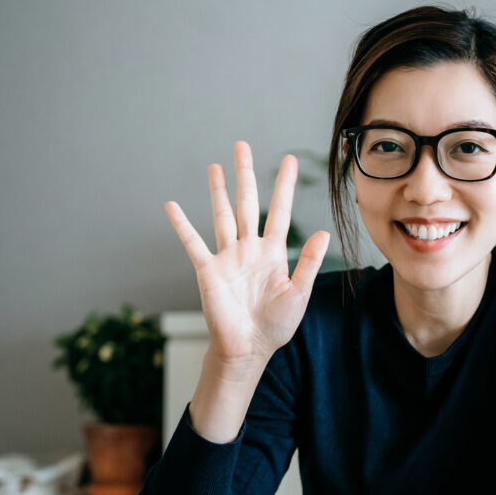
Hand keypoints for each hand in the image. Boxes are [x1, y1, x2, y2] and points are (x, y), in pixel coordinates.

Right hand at [164, 142, 329, 364]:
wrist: (249, 349)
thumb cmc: (276, 325)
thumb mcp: (299, 293)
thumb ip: (309, 263)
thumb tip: (323, 233)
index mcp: (274, 252)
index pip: (280, 211)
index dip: (284, 186)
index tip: (289, 160)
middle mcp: (249, 248)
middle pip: (247, 203)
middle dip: (246, 175)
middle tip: (242, 146)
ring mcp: (227, 258)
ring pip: (221, 216)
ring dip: (217, 191)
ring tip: (215, 166)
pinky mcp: (208, 271)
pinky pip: (193, 244)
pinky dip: (182, 225)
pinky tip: (172, 206)